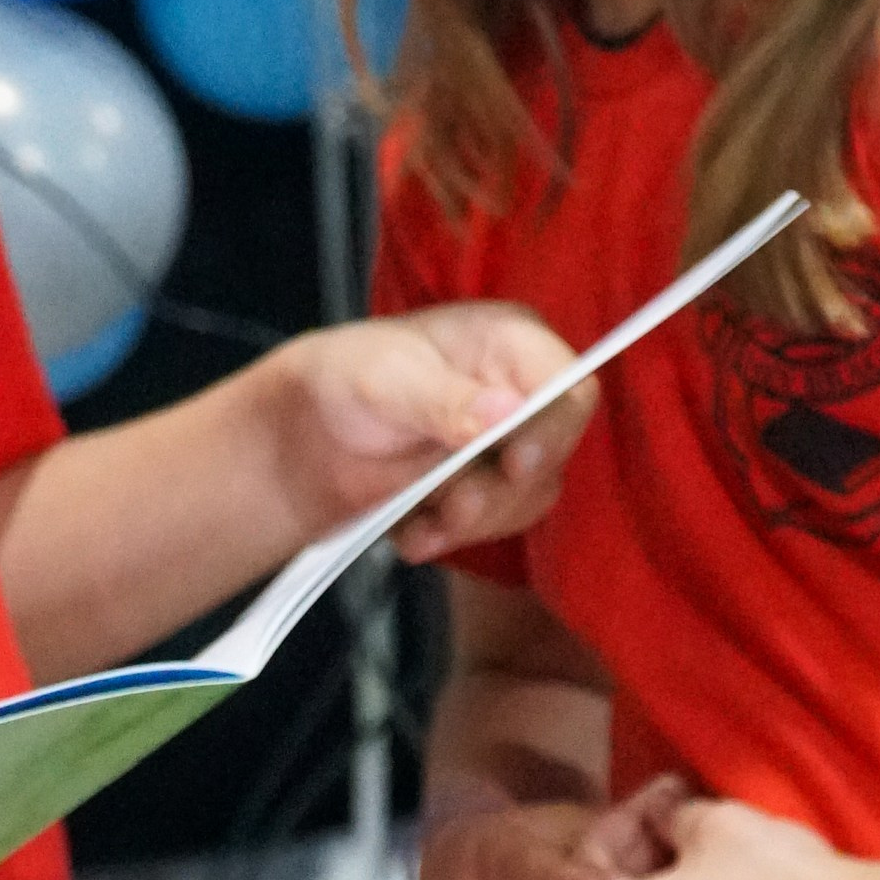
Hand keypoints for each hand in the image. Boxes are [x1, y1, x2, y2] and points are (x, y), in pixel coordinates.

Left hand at [274, 306, 594, 555]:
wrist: (310, 434)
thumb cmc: (348, 379)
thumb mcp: (387, 380)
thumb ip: (444, 399)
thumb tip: (507, 412)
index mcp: (510, 344)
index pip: (569, 388)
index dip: (552, 430)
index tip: (514, 464)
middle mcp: (522, 393)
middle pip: (553, 452)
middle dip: (502, 488)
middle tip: (452, 502)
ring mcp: (509, 445)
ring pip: (529, 498)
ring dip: (476, 519)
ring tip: (425, 520)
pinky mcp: (489, 490)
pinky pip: (495, 526)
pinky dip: (452, 536)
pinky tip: (414, 531)